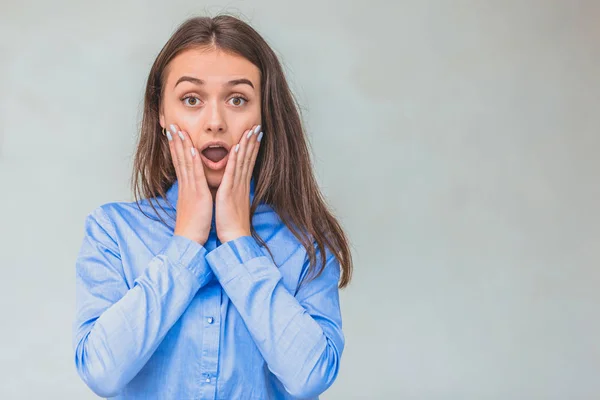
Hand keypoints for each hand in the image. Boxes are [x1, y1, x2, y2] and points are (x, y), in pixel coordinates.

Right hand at [166, 123, 212, 245]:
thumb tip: (195, 188)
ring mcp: (190, 189)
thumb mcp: (193, 206)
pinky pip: (194, 175)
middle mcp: (186, 185)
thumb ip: (193, 194)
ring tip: (178, 129)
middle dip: (175, 140)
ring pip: (185, 162)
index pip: (180, 162)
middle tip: (171, 124)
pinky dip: (192, 161)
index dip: (176, 147)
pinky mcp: (197, 195)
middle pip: (179, 158)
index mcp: (186, 188)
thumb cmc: (194, 226)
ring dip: (182, 144)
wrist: (190, 241)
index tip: (174, 133)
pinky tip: (191, 149)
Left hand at [215, 124, 262, 243]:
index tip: (255, 135)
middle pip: (249, 158)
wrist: (235, 239)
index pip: (248, 163)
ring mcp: (236, 187)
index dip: (252, 148)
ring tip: (251, 129)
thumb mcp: (233, 205)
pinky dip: (236, 159)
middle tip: (257, 126)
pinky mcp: (229, 192)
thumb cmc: (232, 225)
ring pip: (242, 161)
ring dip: (247, 144)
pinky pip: (233, 172)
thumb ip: (234, 193)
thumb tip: (233, 188)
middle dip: (253, 141)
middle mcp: (241, 184)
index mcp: (241, 187)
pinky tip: (238, 146)